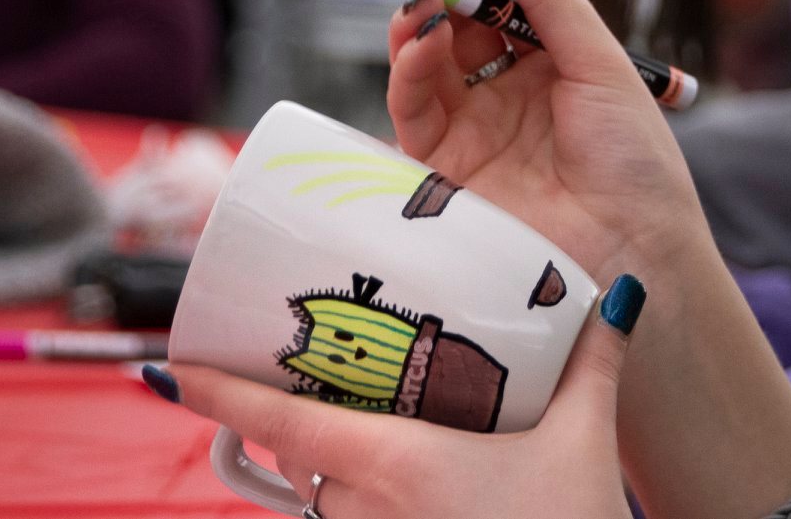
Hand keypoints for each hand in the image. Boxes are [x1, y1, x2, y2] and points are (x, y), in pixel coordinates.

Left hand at [163, 275, 643, 518]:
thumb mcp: (584, 444)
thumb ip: (594, 365)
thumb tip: (619, 293)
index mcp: (396, 463)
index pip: (281, 421)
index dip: (219, 394)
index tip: (170, 368)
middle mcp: (366, 513)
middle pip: (304, 455)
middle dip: (306, 420)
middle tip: (322, 373)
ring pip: (327, 500)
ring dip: (343, 471)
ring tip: (395, 438)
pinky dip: (366, 511)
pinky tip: (421, 497)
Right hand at [386, 0, 706, 279]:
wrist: (633, 257)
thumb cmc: (635, 163)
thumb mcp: (600, 64)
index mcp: (559, 65)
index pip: (510, 2)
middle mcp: (513, 94)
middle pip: (462, 27)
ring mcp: (477, 131)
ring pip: (428, 64)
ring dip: (419, 23)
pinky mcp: (446, 171)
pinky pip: (413, 110)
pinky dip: (408, 71)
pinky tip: (419, 40)